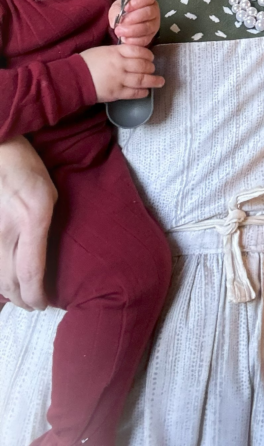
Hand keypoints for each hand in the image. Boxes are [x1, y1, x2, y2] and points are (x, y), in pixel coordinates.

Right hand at [0, 137, 55, 309]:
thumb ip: (46, 226)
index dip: (36, 295)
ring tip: (20, 296)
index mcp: (33, 219)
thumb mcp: (49, 195)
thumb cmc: (27, 170)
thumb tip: (45, 256)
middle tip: (34, 304)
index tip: (44, 304)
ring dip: (8, 292)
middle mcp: (7, 231)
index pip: (31, 272)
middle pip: (10, 281)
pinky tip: (5, 280)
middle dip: (23, 299)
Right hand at [80, 44, 163, 101]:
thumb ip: (118, 52)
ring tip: (160, 82)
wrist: (74, 78)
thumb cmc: (87, 62)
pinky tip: (146, 91)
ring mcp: (119, 79)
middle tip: (153, 69)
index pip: (138, 51)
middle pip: (142, 65)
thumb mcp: (103, 50)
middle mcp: (120, 65)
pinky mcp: (116, 93)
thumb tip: (132, 54)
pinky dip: (142, 92)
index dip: (148, 54)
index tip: (151, 57)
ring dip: (153, 81)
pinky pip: (133, 93)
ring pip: (141, 80)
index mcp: (116, 52)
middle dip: (151, 68)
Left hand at [109, 0, 160, 46]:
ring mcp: (154, 25)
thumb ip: (116, 11)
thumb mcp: (117, 7)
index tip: (125, 8)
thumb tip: (117, 21)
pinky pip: (145, 40)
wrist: (124, 23)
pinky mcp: (150, 37)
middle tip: (120, 23)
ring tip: (119, 32)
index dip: (138, 2)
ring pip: (146, 28)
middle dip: (132, 18)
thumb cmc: (123, 11)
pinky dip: (133, 40)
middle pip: (148, 13)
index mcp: (148, 0)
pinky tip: (124, 39)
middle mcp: (154, 11)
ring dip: (131, 31)